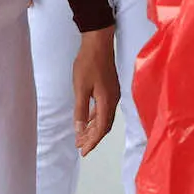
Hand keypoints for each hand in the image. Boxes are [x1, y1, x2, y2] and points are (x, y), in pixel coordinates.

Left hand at [72, 26, 118, 155]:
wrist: (98, 42)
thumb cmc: (88, 64)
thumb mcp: (80, 88)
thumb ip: (80, 110)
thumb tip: (80, 130)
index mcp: (107, 101)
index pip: (101, 128)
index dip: (92, 141)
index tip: (83, 151)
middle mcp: (113, 100)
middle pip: (105, 125)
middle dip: (93, 137)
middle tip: (80, 147)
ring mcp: (113, 93)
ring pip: (105, 117)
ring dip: (94, 128)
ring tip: (82, 136)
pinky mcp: (110, 88)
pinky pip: (104, 108)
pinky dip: (96, 117)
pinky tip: (88, 119)